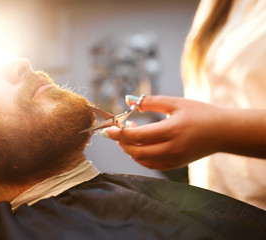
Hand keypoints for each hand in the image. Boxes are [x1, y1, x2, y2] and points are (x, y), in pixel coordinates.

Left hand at [102, 95, 223, 169]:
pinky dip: (140, 157)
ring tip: (129, 134)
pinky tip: (139, 145)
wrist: (223, 132)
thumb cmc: (200, 113)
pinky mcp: (175, 165)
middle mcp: (172, 148)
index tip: (107, 129)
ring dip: (130, 149)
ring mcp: (174, 159)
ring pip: (142, 160)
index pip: (137, 136)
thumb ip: (150, 101)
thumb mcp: (176, 102)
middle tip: (117, 130)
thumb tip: (127, 99)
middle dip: (122, 142)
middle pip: (136, 152)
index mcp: (171, 130)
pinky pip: (151, 165)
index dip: (119, 134)